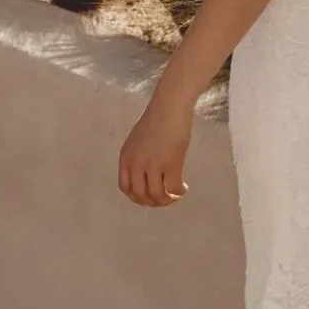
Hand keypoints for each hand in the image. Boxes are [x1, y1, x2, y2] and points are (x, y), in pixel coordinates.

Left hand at [119, 86, 193, 207]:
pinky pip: (173, 188)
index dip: (137, 198)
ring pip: (156, 195)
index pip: (125, 188)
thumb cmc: (157, 119)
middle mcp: (136, 163)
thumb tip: (146, 176)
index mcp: (125, 158)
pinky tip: (184, 188)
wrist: (170, 106)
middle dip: (153, 202)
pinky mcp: (170, 163)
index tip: (149, 198)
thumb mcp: (138, 141)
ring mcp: (152, 164)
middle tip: (165, 199)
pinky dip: (179, 192)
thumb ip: (137, 158)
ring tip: (175, 195)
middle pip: (140, 196)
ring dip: (167, 200)